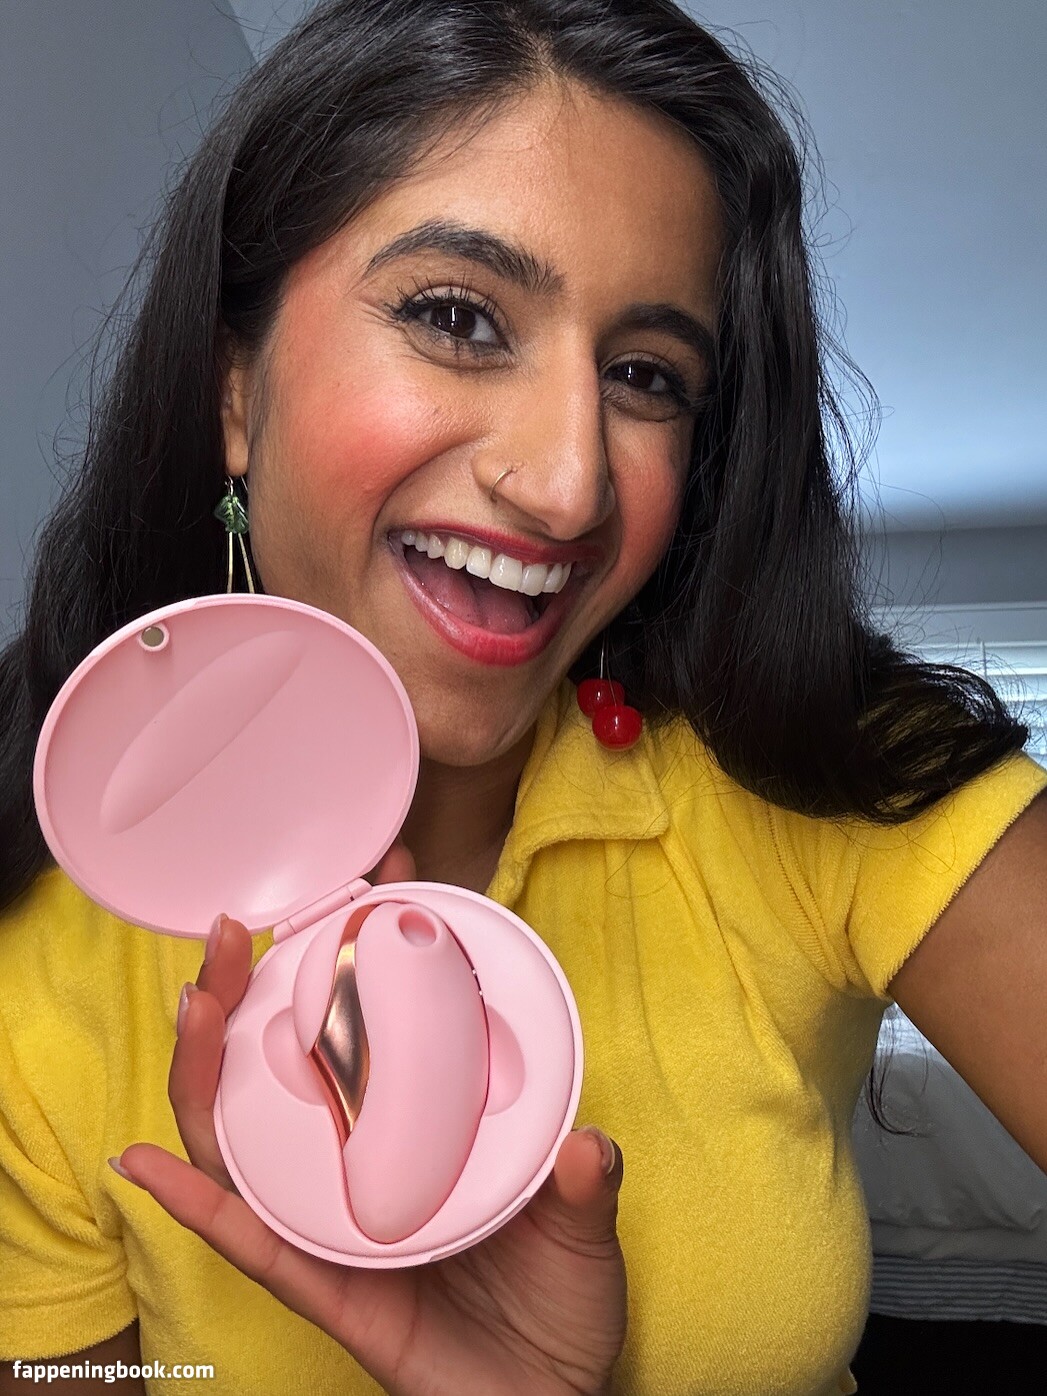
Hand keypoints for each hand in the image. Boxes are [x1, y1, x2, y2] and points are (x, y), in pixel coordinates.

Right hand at [113, 844, 626, 1395]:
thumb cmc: (559, 1301)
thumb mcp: (582, 1222)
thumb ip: (586, 1181)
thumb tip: (590, 1143)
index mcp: (413, 1136)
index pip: (373, 1035)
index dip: (363, 960)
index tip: (373, 880)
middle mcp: (357, 1169)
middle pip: (278, 1074)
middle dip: (244, 999)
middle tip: (229, 933)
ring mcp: (331, 1223)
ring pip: (243, 1141)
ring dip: (204, 1070)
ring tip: (194, 1001)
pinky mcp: (320, 1286)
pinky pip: (246, 1238)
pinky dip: (191, 1201)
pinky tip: (145, 1158)